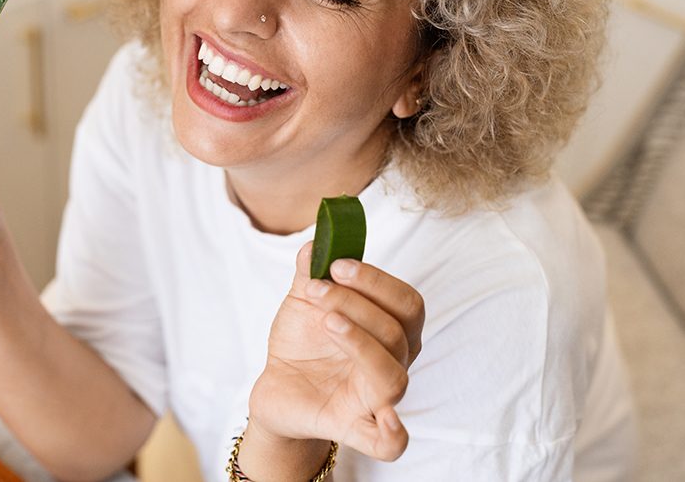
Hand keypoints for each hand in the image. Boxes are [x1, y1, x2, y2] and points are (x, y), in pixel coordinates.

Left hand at [248, 242, 424, 462]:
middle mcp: (394, 362)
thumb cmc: (304, 341)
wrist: (277, 385)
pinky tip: (382, 414)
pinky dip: (393, 432)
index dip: (376, 280)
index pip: (407, 302)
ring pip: (393, 377)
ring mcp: (376, 398)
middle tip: (317, 289)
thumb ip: (313, 269)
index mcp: (392, 329)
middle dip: (358, 303)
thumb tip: (316, 242)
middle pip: (399, 333)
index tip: (337, 263)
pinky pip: (390, 442)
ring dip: (360, 342)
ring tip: (326, 321)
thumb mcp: (305, 300)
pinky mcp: (353, 426)